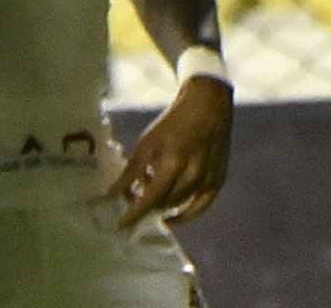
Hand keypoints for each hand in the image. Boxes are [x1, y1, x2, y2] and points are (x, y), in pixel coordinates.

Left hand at [108, 75, 232, 227]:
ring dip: (162, 207)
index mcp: (173, 162)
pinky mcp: (218, 180)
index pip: (151, 197)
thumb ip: (132, 170)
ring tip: (149, 199)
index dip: (136, 212)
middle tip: (132, 202)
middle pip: (165, 202)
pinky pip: (201, 207)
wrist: (208, 106)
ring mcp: (207, 179)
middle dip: (146, 206)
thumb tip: (112, 193)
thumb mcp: (148, 141)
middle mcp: (192, 174)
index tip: (121, 225)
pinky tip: (171, 218)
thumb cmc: (174, 122)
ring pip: (180, 205)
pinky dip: (186, 216)